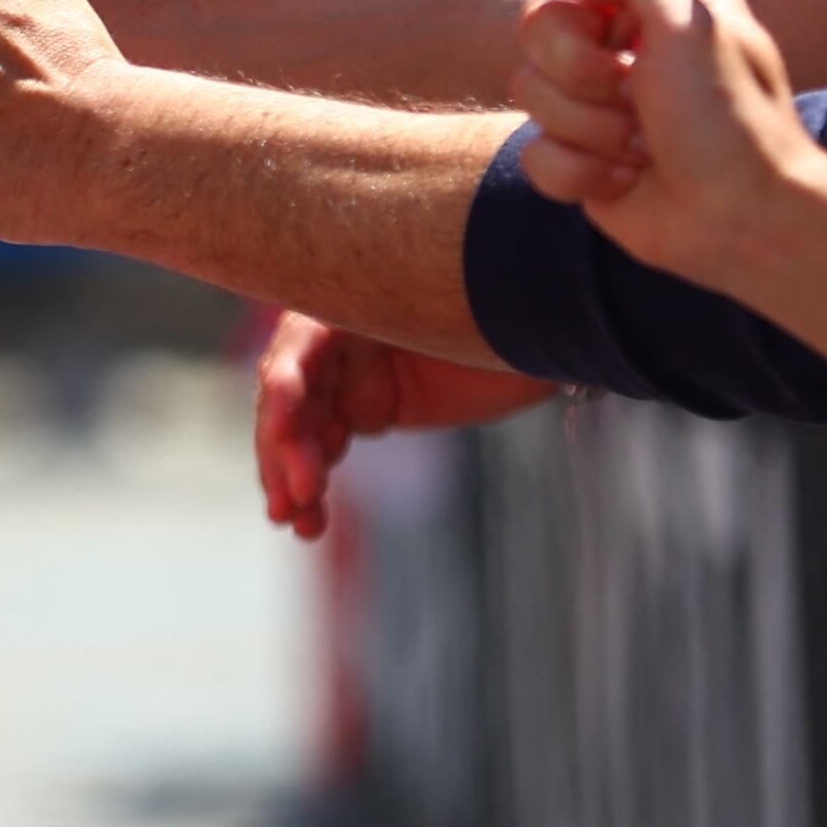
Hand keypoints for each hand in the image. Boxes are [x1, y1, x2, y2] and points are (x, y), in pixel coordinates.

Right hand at [253, 313, 556, 540]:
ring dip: (288, 476)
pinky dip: (314, 486)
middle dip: (284, 449)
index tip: (283, 434)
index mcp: (355, 301)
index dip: (282, 389)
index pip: (298, 344)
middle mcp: (338, 333)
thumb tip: (385, 344)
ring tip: (297, 525)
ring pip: (298, 428)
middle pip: (289, 395)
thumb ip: (423, 338)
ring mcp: (347, 372)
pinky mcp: (363, 406)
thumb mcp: (470, 326)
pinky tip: (311, 523)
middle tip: (297, 500)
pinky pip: (323, 448)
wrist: (545, 333)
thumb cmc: (510, 315)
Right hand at [443, 0, 822, 285]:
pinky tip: (627, 180)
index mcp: (649, 6)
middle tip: (633, 91)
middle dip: (580, 71)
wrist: (744, 221)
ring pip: (530, 97)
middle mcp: (619, 49)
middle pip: (537, 33)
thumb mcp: (686, 27)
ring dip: (589, 127)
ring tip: (642, 146)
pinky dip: (581, 172)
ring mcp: (596, 106)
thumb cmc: (731, 120)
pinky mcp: (580, 160)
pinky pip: (535, 154)